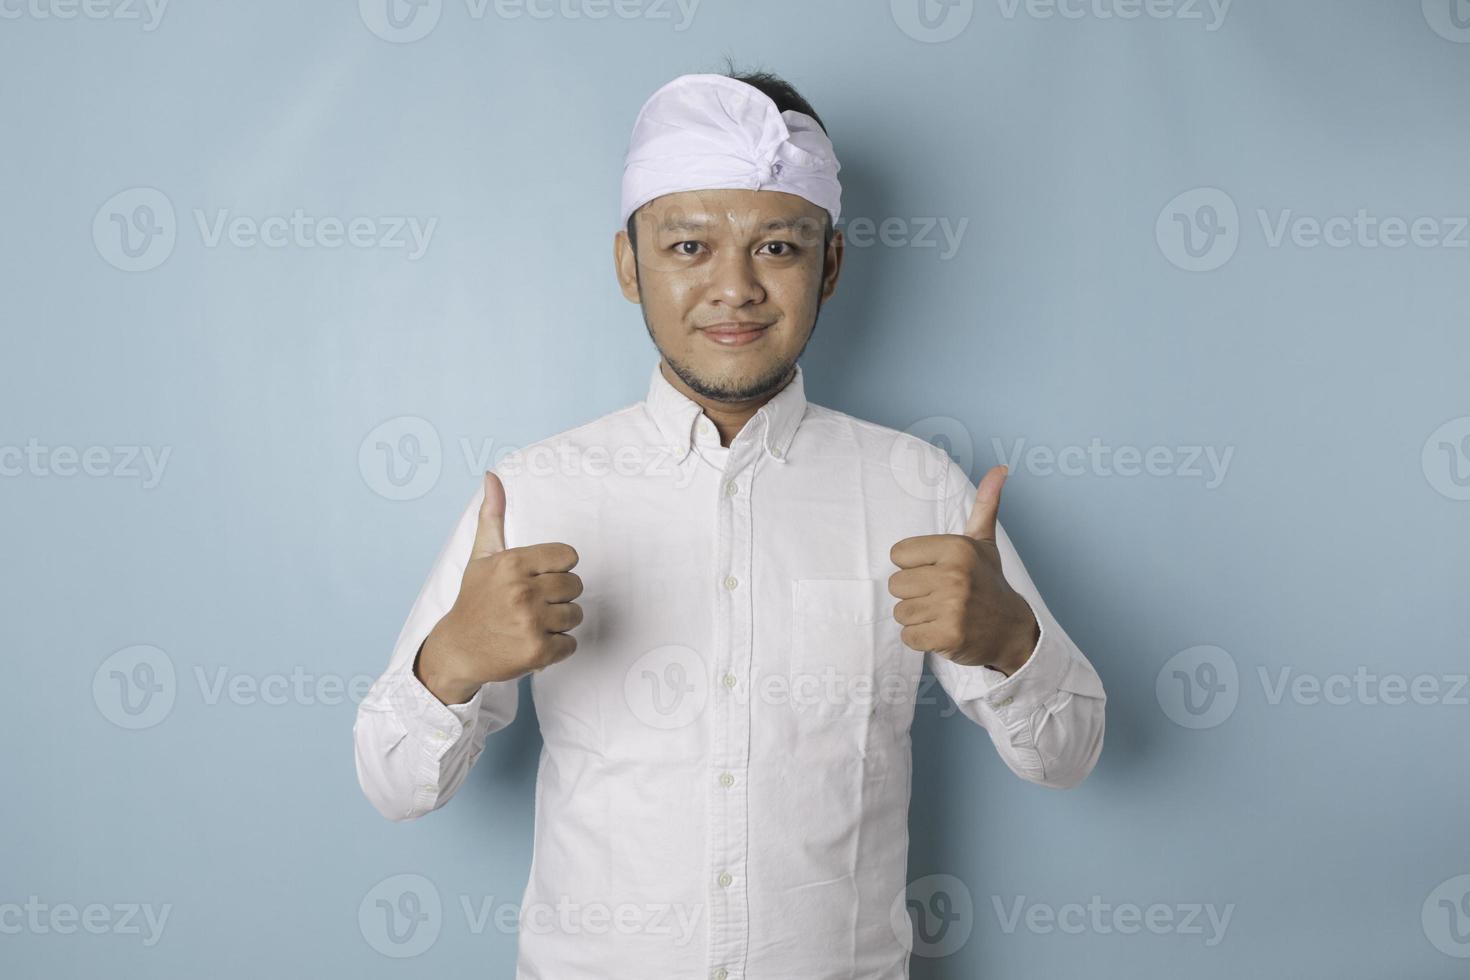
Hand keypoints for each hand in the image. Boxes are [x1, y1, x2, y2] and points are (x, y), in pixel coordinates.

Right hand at [416, 471, 583, 702]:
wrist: (457, 650)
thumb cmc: (474, 601)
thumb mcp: (481, 557)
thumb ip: (492, 516)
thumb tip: (492, 475)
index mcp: (513, 563)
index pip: (569, 557)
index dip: (557, 569)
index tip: (538, 579)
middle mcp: (522, 591)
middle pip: (575, 586)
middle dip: (559, 597)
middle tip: (533, 605)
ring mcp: (530, 622)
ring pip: (576, 615)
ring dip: (559, 623)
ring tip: (532, 624)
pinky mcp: (537, 652)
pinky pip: (571, 644)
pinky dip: (557, 648)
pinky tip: (532, 642)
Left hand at [887, 464, 1038, 674]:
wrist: (1012, 630)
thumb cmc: (989, 583)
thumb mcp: (985, 543)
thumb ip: (985, 505)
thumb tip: (1000, 469)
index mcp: (956, 547)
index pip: (897, 554)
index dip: (914, 566)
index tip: (938, 572)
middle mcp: (954, 574)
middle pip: (896, 584)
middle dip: (914, 594)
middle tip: (941, 596)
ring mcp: (951, 607)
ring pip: (900, 612)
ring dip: (918, 617)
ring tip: (943, 614)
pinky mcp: (948, 636)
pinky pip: (908, 637)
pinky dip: (921, 638)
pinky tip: (942, 631)